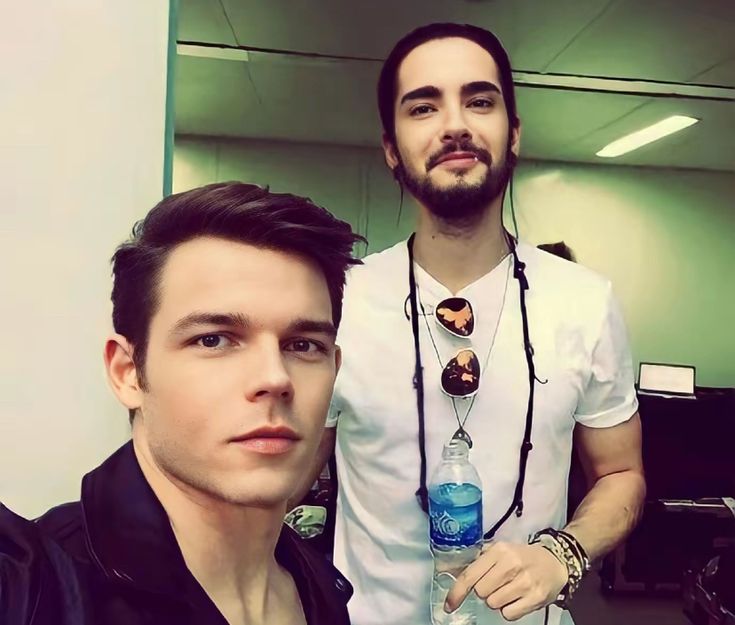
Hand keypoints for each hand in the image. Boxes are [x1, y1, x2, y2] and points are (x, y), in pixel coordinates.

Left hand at [445, 541, 567, 620]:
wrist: (555, 562)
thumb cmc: (522, 557)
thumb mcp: (501, 551)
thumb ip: (479, 561)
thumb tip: (451, 571)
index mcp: (499, 551)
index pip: (471, 575)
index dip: (457, 592)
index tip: (449, 605)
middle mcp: (511, 564)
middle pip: (481, 592)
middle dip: (484, 592)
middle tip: (496, 584)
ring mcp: (524, 582)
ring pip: (494, 604)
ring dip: (497, 601)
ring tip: (508, 590)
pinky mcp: (535, 598)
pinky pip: (509, 614)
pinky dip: (509, 610)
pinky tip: (516, 599)